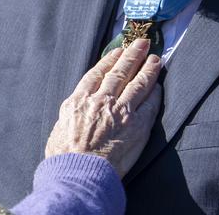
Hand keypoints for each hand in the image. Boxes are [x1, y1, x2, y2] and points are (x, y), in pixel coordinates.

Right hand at [45, 38, 162, 177]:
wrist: (78, 174)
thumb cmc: (64, 158)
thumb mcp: (60, 128)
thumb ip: (73, 113)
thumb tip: (78, 109)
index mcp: (79, 100)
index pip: (97, 73)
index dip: (109, 60)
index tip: (118, 50)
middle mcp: (101, 101)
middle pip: (120, 72)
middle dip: (132, 55)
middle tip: (141, 43)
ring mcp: (121, 112)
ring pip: (138, 84)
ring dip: (148, 69)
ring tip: (155, 59)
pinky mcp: (137, 126)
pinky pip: (150, 104)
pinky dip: (155, 93)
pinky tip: (158, 86)